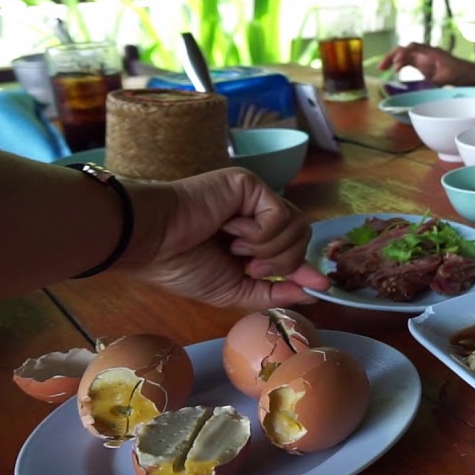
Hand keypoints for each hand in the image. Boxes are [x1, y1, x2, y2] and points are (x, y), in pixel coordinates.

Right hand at [119, 168, 328, 308]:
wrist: (152, 242)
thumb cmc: (182, 265)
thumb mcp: (235, 290)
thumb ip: (275, 290)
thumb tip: (316, 290)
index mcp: (253, 237)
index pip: (295, 248)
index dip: (307, 267)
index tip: (322, 285)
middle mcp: (257, 213)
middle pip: (302, 237)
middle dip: (281, 261)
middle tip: (248, 264)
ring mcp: (255, 197)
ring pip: (297, 226)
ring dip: (268, 248)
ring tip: (235, 246)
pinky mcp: (250, 184)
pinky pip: (280, 215)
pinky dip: (259, 233)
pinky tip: (230, 229)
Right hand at [379, 43, 463, 84]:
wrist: (471, 74)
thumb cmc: (462, 74)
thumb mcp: (449, 79)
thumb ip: (436, 82)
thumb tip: (425, 90)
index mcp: (432, 53)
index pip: (413, 48)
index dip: (403, 54)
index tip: (397, 63)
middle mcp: (426, 53)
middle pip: (405, 49)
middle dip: (392, 55)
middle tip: (382, 67)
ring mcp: (424, 59)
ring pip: (404, 55)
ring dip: (393, 60)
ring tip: (381, 68)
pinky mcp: (423, 65)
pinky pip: (408, 62)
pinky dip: (400, 65)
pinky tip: (394, 71)